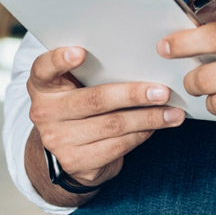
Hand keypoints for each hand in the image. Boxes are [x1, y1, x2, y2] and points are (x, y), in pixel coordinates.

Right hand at [27, 46, 185, 186]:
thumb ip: (91, 69)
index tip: (80, 52)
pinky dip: (141, 134)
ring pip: (112, 125)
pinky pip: (116, 146)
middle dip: (133, 94)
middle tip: (162, 91)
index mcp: (42, 85)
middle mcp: (45, 112)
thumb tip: (140, 58)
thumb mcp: (74, 84)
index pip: (44, 68)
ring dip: (148, 118)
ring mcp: (58, 140)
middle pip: (94, 99)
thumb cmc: (78, 102)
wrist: (63, 150)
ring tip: (172, 112)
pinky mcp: (75, 162)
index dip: (60, 59)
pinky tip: (156, 127)